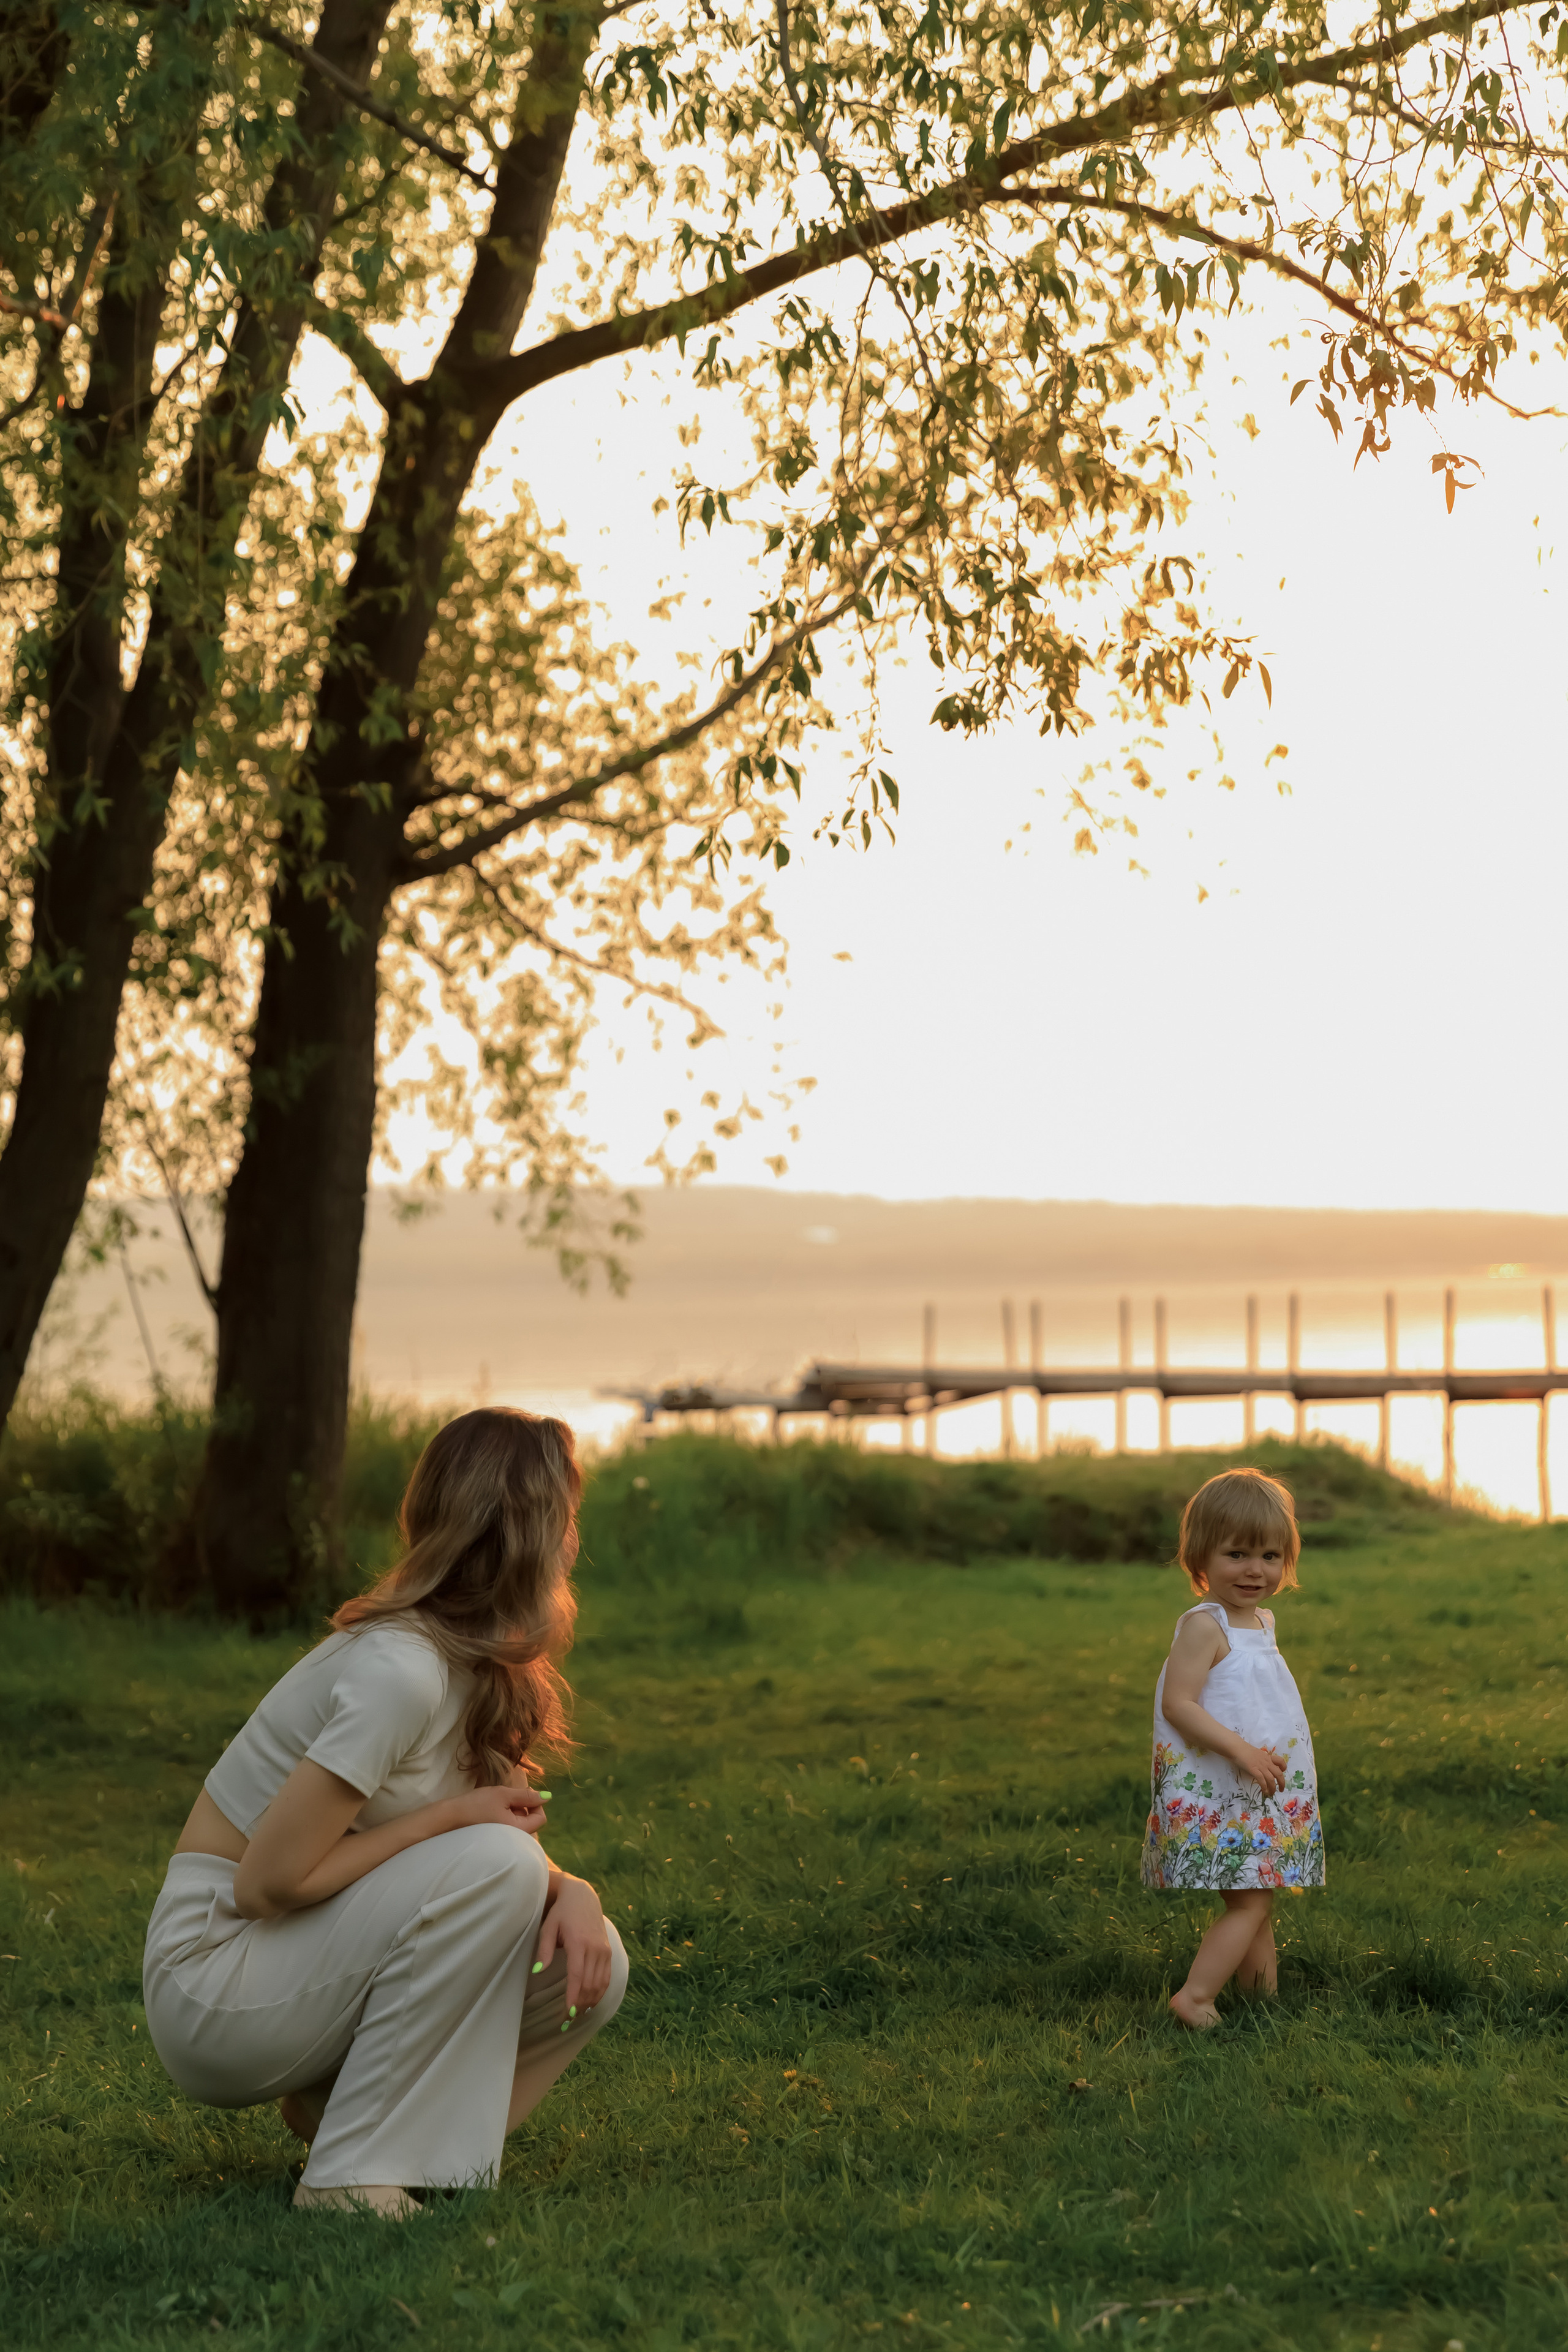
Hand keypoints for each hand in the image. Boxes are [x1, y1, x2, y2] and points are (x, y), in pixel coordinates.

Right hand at [447, 1782, 549, 1838]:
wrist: (450, 1817)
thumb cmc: (477, 1805)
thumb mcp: (503, 1794)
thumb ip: (526, 1796)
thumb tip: (546, 1797)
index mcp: (519, 1830)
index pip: (541, 1818)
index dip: (535, 1804)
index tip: (519, 1796)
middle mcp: (514, 1840)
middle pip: (529, 1820)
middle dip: (520, 1807)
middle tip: (503, 1800)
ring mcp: (505, 1841)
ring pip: (518, 1822)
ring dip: (511, 1811)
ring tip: (494, 1806)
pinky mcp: (496, 1840)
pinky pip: (508, 1827)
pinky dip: (503, 1817)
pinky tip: (490, 1813)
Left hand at [535, 1875, 612, 2015]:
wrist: (583, 1897)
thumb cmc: (561, 1913)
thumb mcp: (548, 1927)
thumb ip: (544, 1950)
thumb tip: (536, 1972)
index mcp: (579, 1942)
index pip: (577, 1976)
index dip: (573, 1997)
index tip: (568, 2014)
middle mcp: (595, 1948)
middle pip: (589, 1984)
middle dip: (579, 2005)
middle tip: (568, 2021)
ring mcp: (604, 1950)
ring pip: (600, 1984)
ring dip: (590, 2002)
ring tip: (578, 2015)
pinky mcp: (608, 1951)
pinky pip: (607, 1977)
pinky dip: (600, 1992)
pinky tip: (591, 2002)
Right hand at [1236, 1741, 1287, 1796]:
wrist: (1237, 1748)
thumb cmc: (1245, 1750)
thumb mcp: (1257, 1754)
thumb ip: (1262, 1761)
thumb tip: (1263, 1769)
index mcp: (1267, 1757)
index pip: (1280, 1761)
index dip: (1283, 1768)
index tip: (1282, 1772)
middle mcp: (1266, 1762)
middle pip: (1278, 1774)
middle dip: (1282, 1783)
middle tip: (1281, 1790)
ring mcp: (1260, 1766)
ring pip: (1271, 1779)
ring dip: (1273, 1788)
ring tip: (1271, 1794)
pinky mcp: (1253, 1770)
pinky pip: (1261, 1780)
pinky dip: (1264, 1787)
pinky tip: (1264, 1791)